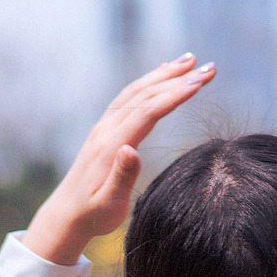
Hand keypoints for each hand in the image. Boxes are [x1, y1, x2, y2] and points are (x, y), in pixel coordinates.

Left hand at [24, 54, 215, 263]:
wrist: (65, 215)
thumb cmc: (92, 215)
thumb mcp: (108, 205)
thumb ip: (122, 178)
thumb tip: (131, 149)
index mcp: (111, 145)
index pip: (147, 111)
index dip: (174, 94)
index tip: (200, 82)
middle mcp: (107, 129)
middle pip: (146, 95)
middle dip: (178, 78)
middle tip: (210, 68)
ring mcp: (105, 126)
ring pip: (137, 91)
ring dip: (164, 74)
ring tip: (191, 60)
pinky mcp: (105, 128)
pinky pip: (129, 96)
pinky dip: (149, 81)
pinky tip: (162, 74)